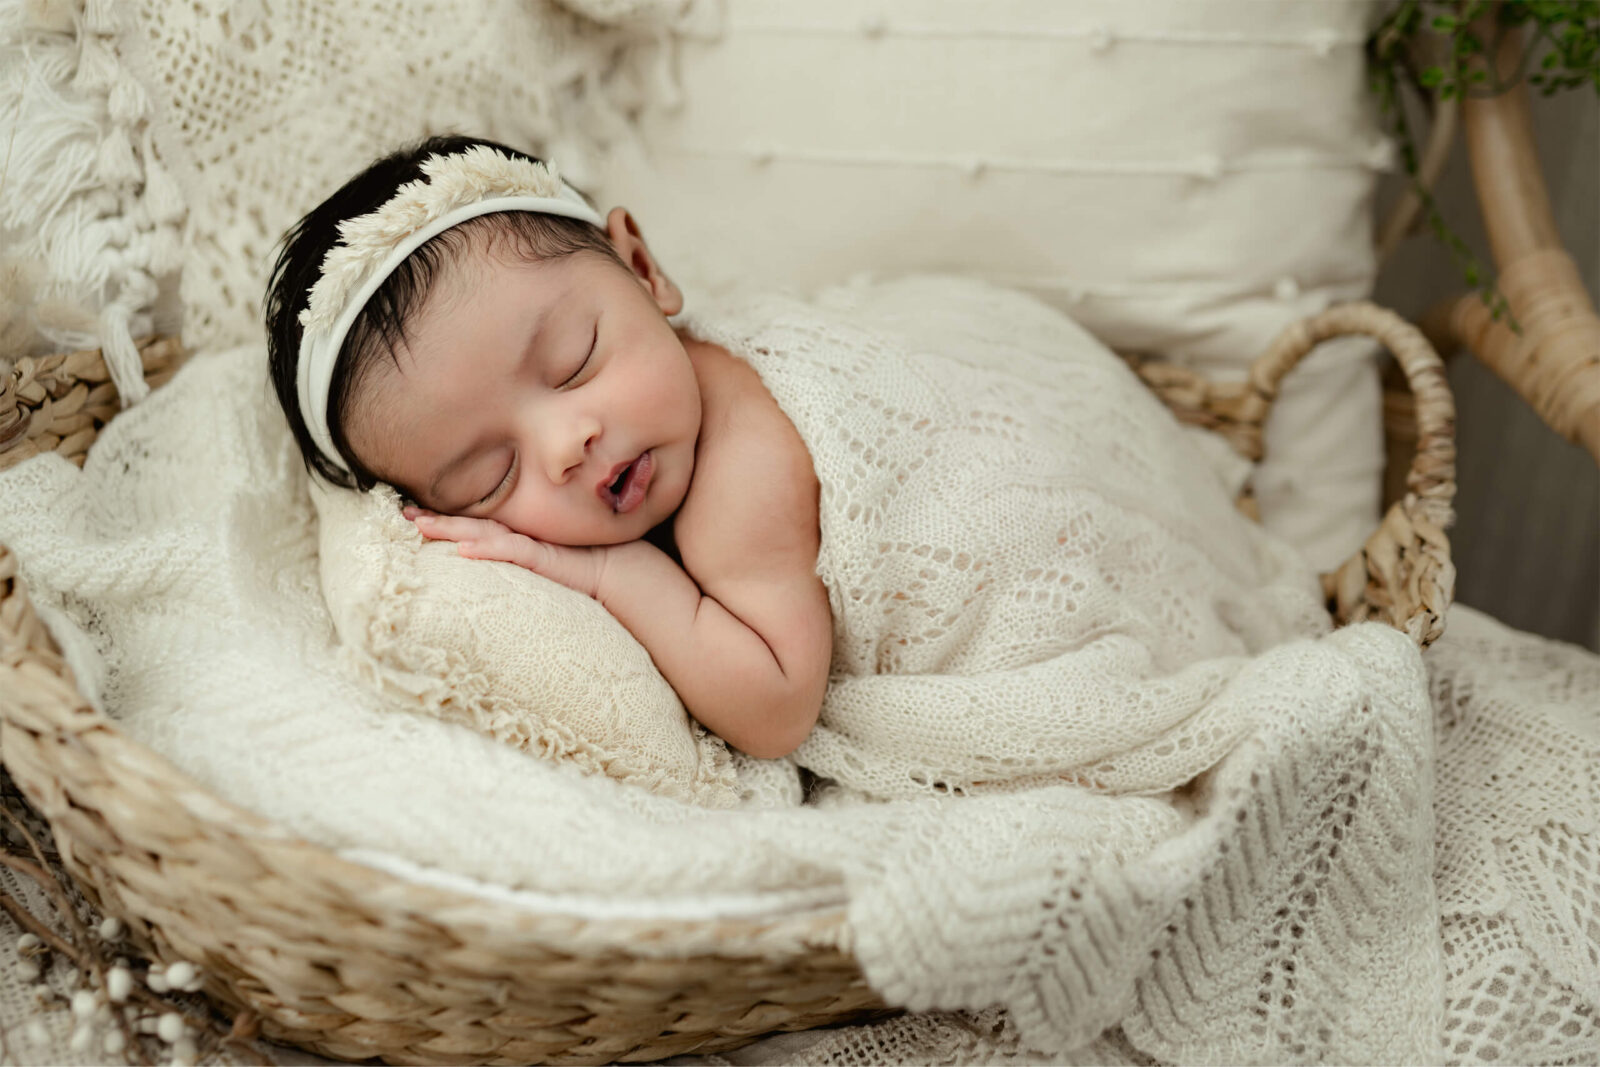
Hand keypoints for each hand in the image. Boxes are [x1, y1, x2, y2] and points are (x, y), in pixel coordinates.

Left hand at [402, 506, 608, 598]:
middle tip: (403, 514)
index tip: (414, 516)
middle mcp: (519, 535)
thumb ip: (523, 559)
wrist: (621, 569)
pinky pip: (510, 552)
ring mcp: (530, 544)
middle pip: (470, 525)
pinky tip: (462, 552)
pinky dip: (486, 551)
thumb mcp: (547, 563)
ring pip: (482, 533)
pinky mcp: (542, 557)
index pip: (474, 526)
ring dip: (451, 529)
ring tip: (421, 526)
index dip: (444, 519)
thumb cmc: (586, 565)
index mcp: (518, 537)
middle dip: (436, 519)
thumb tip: (489, 564)